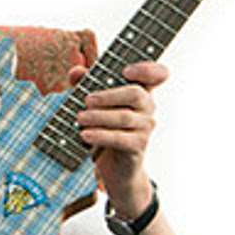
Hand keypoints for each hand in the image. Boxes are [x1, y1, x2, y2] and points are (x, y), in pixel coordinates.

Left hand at [70, 61, 169, 217]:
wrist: (114, 166)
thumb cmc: (105, 127)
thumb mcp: (95, 103)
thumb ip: (86, 84)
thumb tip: (76, 71)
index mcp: (141, 91)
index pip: (157, 74)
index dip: (147, 69)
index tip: (126, 70)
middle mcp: (148, 107)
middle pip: (136, 94)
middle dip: (110, 95)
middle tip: (86, 99)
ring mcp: (145, 127)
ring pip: (125, 117)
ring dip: (100, 117)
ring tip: (79, 118)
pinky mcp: (138, 146)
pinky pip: (120, 138)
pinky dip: (101, 135)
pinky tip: (85, 135)